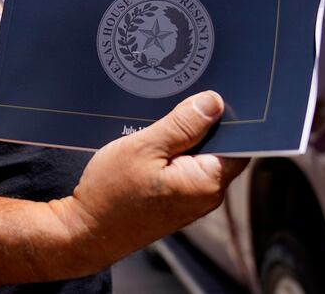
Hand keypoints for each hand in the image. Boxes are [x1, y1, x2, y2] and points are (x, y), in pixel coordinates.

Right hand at [56, 91, 248, 269]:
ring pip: (199, 155)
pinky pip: (184, 166)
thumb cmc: (111, 194)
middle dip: (201, 123)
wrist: (85, 232)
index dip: (229, 115)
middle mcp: (207, 194)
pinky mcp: (176, 200)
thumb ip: (182, 124)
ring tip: (159, 120)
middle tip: (178, 100)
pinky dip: (172, 151)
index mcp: (207, 181)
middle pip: (219, 146)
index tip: (211, 92)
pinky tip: (152, 140)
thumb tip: (213, 102)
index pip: (239, 141)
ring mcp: (191, 200)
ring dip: (183, 137)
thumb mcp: (144, 147)